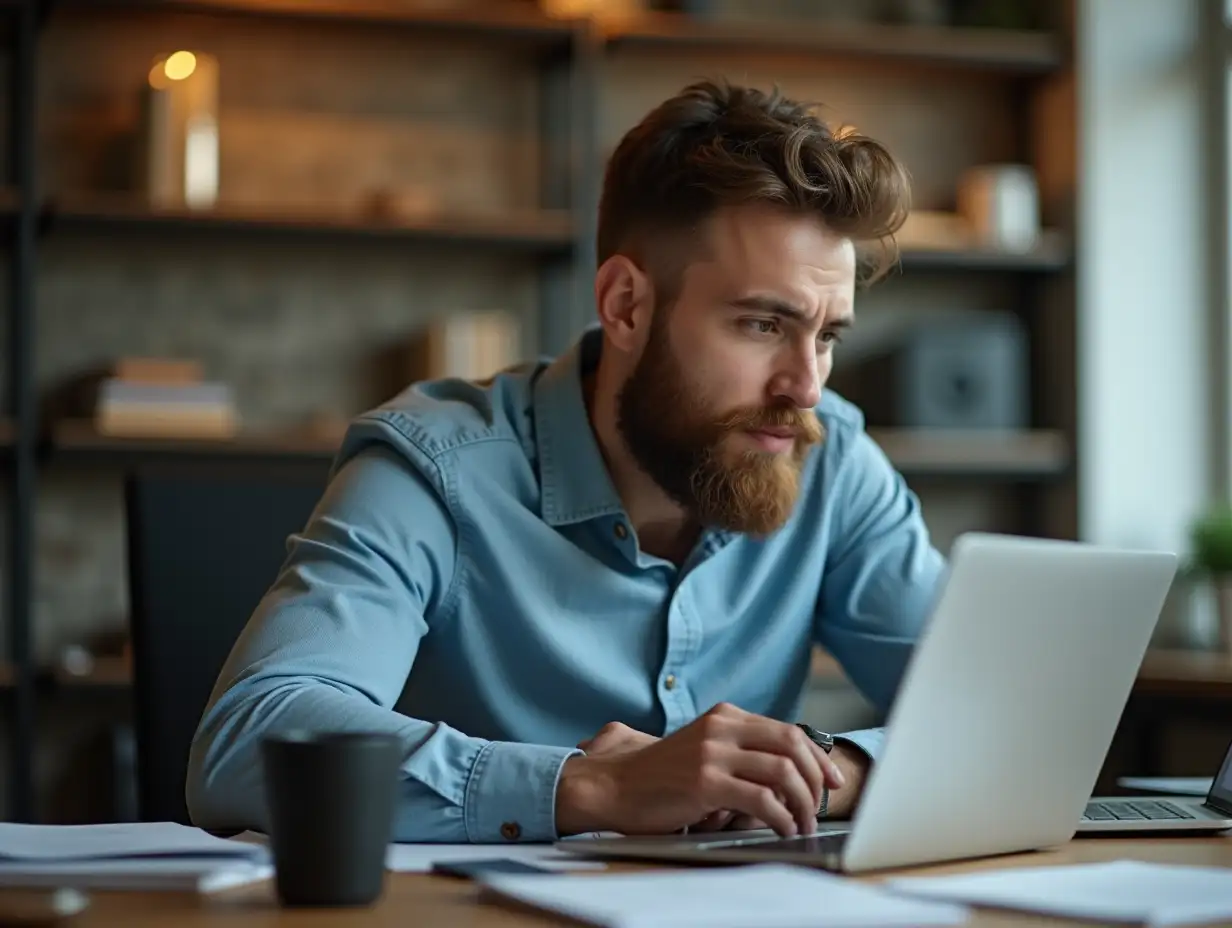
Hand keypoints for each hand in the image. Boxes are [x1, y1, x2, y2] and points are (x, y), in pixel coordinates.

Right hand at [556, 702, 844, 838]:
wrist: (614, 786)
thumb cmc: (660, 776)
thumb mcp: (702, 749)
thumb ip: (737, 750)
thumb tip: (786, 771)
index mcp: (724, 716)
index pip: (786, 730)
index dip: (817, 756)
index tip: (832, 780)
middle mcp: (721, 728)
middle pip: (791, 744)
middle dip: (816, 777)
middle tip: (822, 804)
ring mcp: (713, 753)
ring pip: (782, 771)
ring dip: (802, 802)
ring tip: (803, 824)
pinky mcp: (705, 782)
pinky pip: (761, 799)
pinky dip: (780, 818)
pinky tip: (782, 830)